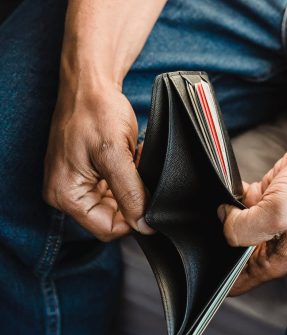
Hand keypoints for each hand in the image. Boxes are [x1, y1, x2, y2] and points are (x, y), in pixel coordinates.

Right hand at [43, 81, 153, 240]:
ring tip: (135, 162)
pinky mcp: (88, 174)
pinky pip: (114, 188)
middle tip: (141, 173)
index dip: (133, 219)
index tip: (150, 200)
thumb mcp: (115, 155)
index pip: (107, 228)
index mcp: (66, 195)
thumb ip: (130, 193)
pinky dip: (129, 178)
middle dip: (133, 199)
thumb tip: (144, 225)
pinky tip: (133, 160)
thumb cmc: (96, 111)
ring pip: (117, 204)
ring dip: (132, 187)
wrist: (90, 84)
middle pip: (112, 218)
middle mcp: (68, 193)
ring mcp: (78, 183)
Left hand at [218, 135, 286, 295]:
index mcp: (273, 260)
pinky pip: (238, 201)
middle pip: (230, 251)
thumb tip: (223, 220)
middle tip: (206, 226)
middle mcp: (269, 243)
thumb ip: (243, 227)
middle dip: (216, 240)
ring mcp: (267, 219)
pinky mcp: (266, 196)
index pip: (236, 282)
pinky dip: (230, 195)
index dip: (217, 276)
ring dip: (223, 214)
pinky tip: (229, 188)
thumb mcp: (278, 215)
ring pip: (232, 224)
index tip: (202, 261)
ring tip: (217, 204)